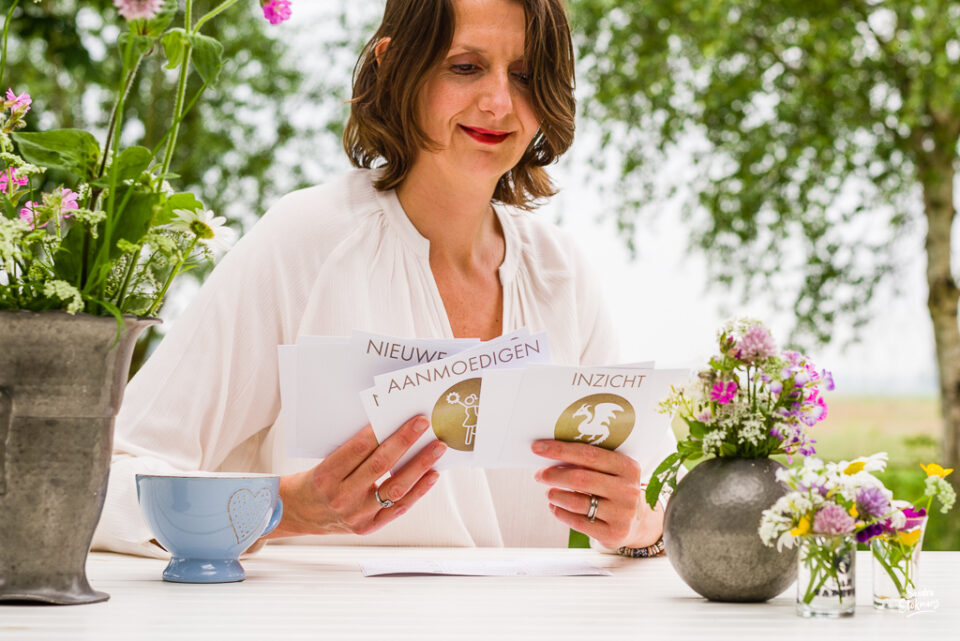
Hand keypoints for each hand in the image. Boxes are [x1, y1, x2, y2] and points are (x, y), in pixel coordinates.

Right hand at [267, 416, 445, 537]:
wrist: (300, 512)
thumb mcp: (326, 460)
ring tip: (437, 448)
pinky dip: (418, 491)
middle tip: (424, 424)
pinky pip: (398, 509)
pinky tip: (432, 475)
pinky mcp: (368, 527)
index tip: (404, 418)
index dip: (383, 431)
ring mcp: (356, 515)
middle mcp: (341, 497)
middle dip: (405, 441)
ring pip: (394, 489)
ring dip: (419, 466)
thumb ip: (354, 449)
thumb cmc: (316, 479)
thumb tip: (390, 427)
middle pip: (380, 466)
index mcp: (326, 475)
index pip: (359, 449)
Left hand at [531, 439, 662, 549]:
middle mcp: (627, 490)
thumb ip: (590, 463)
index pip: (588, 455)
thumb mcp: (613, 472)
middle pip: (580, 478)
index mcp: (627, 467)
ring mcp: (622, 513)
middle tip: (539, 474)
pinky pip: (578, 522)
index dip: (560, 450)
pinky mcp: (613, 533)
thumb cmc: (616, 490)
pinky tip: (555, 507)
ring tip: (549, 492)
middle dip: (554, 475)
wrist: (639, 522)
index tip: (537, 448)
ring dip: (556, 495)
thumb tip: (551, 453)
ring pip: (577, 502)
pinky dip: (561, 513)